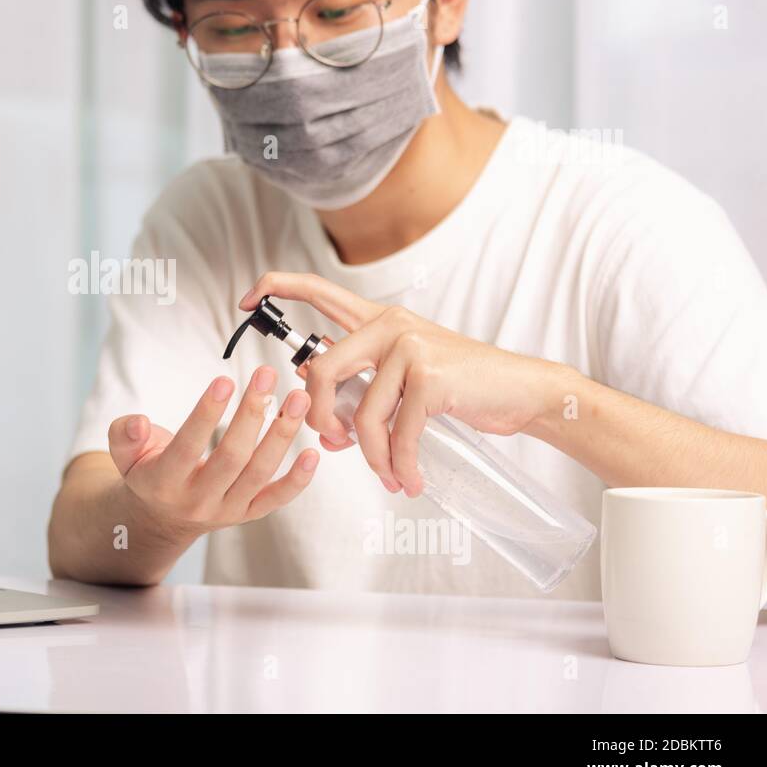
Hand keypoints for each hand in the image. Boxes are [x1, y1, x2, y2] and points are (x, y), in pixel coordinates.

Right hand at [107, 366, 319, 536]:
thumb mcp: (124, 454)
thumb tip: (138, 422)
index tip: (224, 379)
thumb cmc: (147, 473)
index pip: (187, 446)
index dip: (206, 414)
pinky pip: (276, 499)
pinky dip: (298, 480)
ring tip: (297, 398)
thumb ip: (124, 434)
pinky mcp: (247, 514)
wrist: (162, 518)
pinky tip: (313, 452)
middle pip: (231, 457)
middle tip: (266, 376)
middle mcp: (198, 500)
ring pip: (259, 473)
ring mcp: (226, 510)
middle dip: (252, 414)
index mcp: (164, 482)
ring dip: (282, 435)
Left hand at [240, 273, 567, 496]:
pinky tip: (410, 480)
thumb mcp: (404, 379)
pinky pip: (396, 432)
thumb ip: (361, 389)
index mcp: (377, 320)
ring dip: (370, 455)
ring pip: (361, 413)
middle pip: (321, 372)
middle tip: (337, 445)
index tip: (245, 299)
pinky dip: (400, 463)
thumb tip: (321, 420)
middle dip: (318, 418)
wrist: (521, 391)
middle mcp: (389, 324)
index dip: (276, 287)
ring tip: (388, 474)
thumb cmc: (461, 387)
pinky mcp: (429, 375)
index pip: (317, 291)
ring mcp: (409, 346)